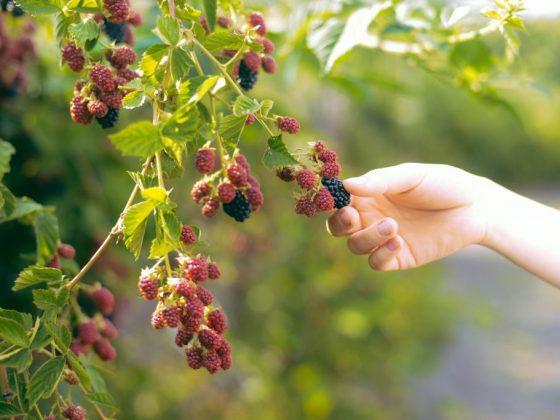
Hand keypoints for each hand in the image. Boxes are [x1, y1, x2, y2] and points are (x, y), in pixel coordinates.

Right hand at [327, 163, 490, 270]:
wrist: (476, 208)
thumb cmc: (442, 184)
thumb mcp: (411, 176)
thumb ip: (379, 181)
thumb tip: (346, 185)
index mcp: (369, 194)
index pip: (339, 201)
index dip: (332, 203)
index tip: (340, 201)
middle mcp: (371, 217)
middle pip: (338, 228)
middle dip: (340, 224)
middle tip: (353, 218)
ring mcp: (383, 239)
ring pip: (356, 246)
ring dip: (367, 238)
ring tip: (392, 226)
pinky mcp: (398, 257)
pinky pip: (377, 262)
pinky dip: (381, 254)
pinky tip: (398, 242)